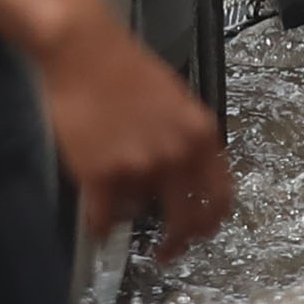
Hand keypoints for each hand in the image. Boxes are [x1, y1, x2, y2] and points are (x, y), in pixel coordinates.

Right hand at [39, 17, 232, 257]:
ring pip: (137, 213)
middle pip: (187, 221)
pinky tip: (95, 215)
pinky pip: (102, 220)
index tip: (203, 234)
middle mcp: (176, 157)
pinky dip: (98, 223)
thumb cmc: (126, 67)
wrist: (82, 50)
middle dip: (178, 244)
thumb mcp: (178, 100)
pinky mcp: (100, 176)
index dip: (212, 222)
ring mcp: (138, 168)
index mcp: (202, 135)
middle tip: (167, 253)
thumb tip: (192, 179)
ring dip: (127, 208)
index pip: (221, 196)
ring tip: (111, 182)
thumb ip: (190, 141)